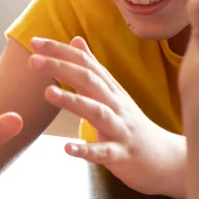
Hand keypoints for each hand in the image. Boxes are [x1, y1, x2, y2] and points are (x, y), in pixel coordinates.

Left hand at [29, 37, 185, 195]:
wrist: (165, 159)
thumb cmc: (132, 126)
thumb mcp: (113, 93)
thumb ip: (93, 69)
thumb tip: (76, 40)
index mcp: (110, 89)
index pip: (85, 63)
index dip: (61, 51)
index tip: (34, 42)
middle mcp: (115, 104)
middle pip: (89, 81)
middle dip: (61, 68)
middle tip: (33, 60)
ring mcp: (120, 129)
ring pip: (97, 112)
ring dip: (73, 101)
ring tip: (48, 93)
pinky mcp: (122, 155)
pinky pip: (104, 152)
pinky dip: (87, 150)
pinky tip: (68, 149)